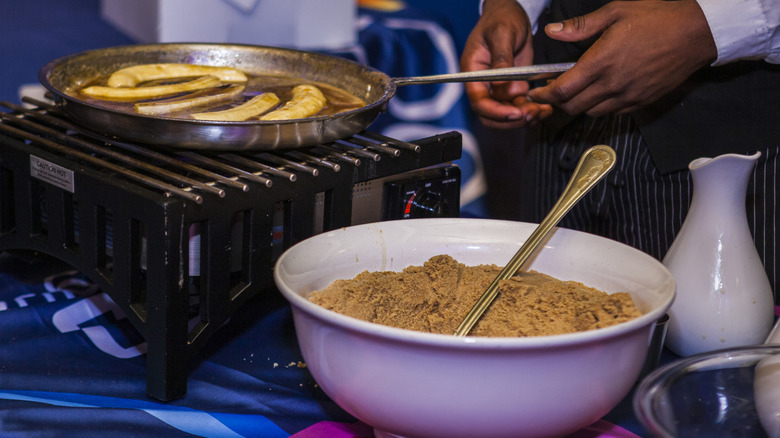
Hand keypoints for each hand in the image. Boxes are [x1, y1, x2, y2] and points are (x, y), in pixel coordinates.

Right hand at [460, 0, 552, 128]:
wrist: (512, 15)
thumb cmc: (501, 19)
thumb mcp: (502, 33)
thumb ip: (501, 57)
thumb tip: (500, 82)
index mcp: (473, 73)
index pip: (479, 102)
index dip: (496, 112)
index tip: (515, 113)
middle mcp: (483, 86)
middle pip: (491, 116)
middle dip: (512, 120)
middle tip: (533, 114)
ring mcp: (498, 89)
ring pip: (507, 115)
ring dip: (525, 118)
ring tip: (544, 111)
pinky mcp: (512, 89)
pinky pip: (520, 108)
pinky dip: (532, 111)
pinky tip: (546, 108)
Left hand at [527, 0, 716, 116]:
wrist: (698, 33)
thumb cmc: (658, 17)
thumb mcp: (616, 12)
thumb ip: (580, 27)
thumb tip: (552, 32)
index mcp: (602, 62)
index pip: (563, 90)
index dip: (544, 94)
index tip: (536, 91)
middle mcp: (613, 84)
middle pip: (573, 107)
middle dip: (558, 101)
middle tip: (553, 90)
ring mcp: (628, 96)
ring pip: (591, 112)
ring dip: (579, 105)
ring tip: (577, 90)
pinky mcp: (642, 102)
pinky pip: (612, 112)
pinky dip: (600, 106)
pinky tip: (602, 91)